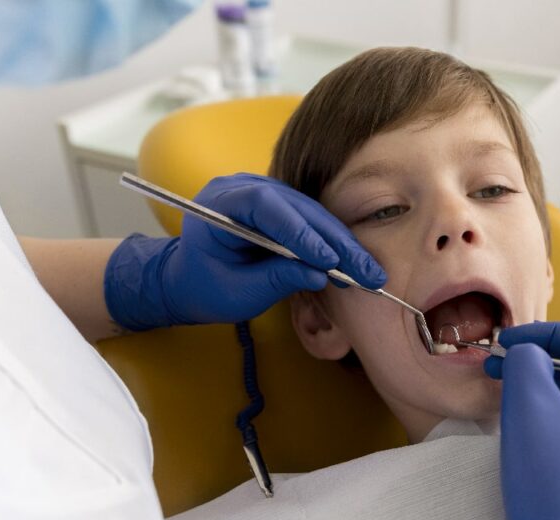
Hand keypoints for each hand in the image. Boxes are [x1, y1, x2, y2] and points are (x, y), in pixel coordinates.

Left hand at [104, 173, 385, 330]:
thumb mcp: (236, 292)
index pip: (265, 207)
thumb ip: (274, 280)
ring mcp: (266, 193)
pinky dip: (335, 243)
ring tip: (368, 272)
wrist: (190, 279)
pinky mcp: (283, 207)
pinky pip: (313, 221)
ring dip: (342, 244)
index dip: (300, 231)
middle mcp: (245, 188)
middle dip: (334, 242)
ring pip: (312, 213)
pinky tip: (356, 264)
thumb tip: (319, 276)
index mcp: (219, 202)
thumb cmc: (205, 287)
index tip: (327, 260)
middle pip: (298, 208)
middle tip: (364, 271)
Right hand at [458, 322, 559, 519]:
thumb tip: (528, 352)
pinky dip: (543, 415)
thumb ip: (528, 363)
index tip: (508, 341)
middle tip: (498, 364)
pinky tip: (516, 423)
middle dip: (539, 360)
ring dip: (538, 387)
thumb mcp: (531, 409)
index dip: (549, 332)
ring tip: (501, 390)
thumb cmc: (551, 482)